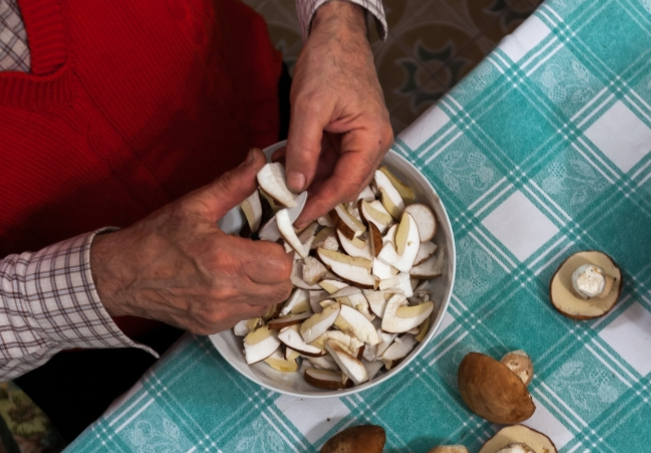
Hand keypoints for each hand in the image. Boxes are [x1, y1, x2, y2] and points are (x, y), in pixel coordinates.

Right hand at [91, 149, 292, 334]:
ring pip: (267, 303)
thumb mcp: (194, 205)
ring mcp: (218, 314)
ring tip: (245, 266)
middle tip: (261, 251)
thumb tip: (258, 159)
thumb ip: (233, 184)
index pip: (281, 264)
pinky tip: (229, 282)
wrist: (120, 276)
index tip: (268, 237)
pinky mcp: (211, 327)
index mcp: (222, 259)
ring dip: (264, 285)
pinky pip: (246, 314)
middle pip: (281, 287)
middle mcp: (224, 292)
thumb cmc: (155, 238)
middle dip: (278, 267)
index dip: (281, 248)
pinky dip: (246, 299)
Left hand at [285, 0, 393, 226]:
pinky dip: (307, 162)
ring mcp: (361, 139)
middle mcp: (372, 144)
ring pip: (333, 172)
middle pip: (343, 183)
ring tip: (278, 184)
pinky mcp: (347, 133)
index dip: (320, 205)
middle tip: (284, 210)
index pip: (346, 185)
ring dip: (307, 179)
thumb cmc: (330, 63)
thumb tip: (297, 186)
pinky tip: (285, 163)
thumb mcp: (309, 107)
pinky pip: (328, 157)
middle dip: (313, 196)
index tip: (296, 219)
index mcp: (372, 139)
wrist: (336, 35)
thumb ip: (303, 149)